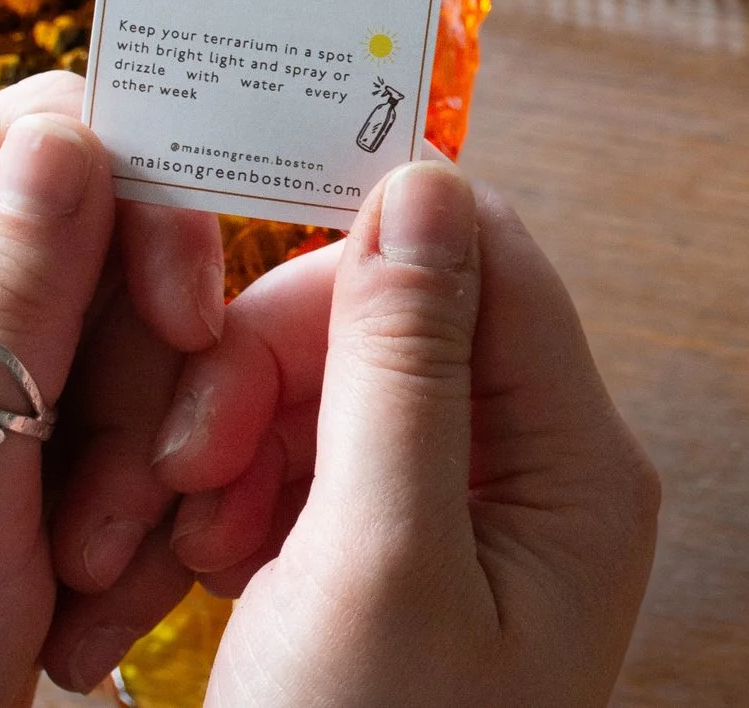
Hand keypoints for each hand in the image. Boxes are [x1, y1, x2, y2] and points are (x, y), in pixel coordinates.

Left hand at [0, 72, 216, 705]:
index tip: (194, 325)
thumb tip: (72, 134)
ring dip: (150, 456)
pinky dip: (140, 496)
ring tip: (93, 573)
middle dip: (152, 377)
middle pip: (112, 248)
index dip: (151, 209)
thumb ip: (9, 300)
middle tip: (122, 514)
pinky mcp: (5, 431)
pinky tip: (99, 583)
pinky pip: (125, 415)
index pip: (50, 139)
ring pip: (136, 339)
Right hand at [145, 161, 660, 707]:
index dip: (357, 264)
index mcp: (577, 464)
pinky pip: (299, 470)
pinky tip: (180, 567)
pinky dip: (226, 500)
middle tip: (185, 461)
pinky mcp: (380, 563)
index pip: (488, 259)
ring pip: (328, 391)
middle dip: (270, 372)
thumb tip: (423, 181)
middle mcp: (533, 475)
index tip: (235, 316)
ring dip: (227, 440)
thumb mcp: (380, 559)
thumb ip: (404, 364)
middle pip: (394, 321)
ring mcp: (457, 521)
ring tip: (171, 536)